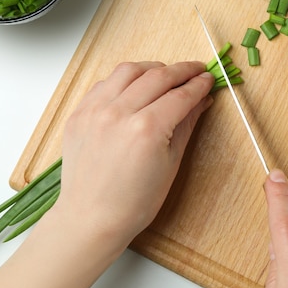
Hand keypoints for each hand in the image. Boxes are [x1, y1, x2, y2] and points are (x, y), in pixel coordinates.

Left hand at [55, 61, 214, 243]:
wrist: (92, 218)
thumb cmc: (134, 202)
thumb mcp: (170, 163)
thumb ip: (185, 124)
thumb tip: (201, 100)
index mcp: (146, 130)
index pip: (180, 95)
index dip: (198, 84)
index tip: (208, 78)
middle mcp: (118, 114)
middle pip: (157, 77)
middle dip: (181, 70)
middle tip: (195, 70)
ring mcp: (95, 111)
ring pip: (128, 71)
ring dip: (151, 69)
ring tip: (165, 75)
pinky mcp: (79, 114)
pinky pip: (104, 84)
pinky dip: (123, 80)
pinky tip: (135, 87)